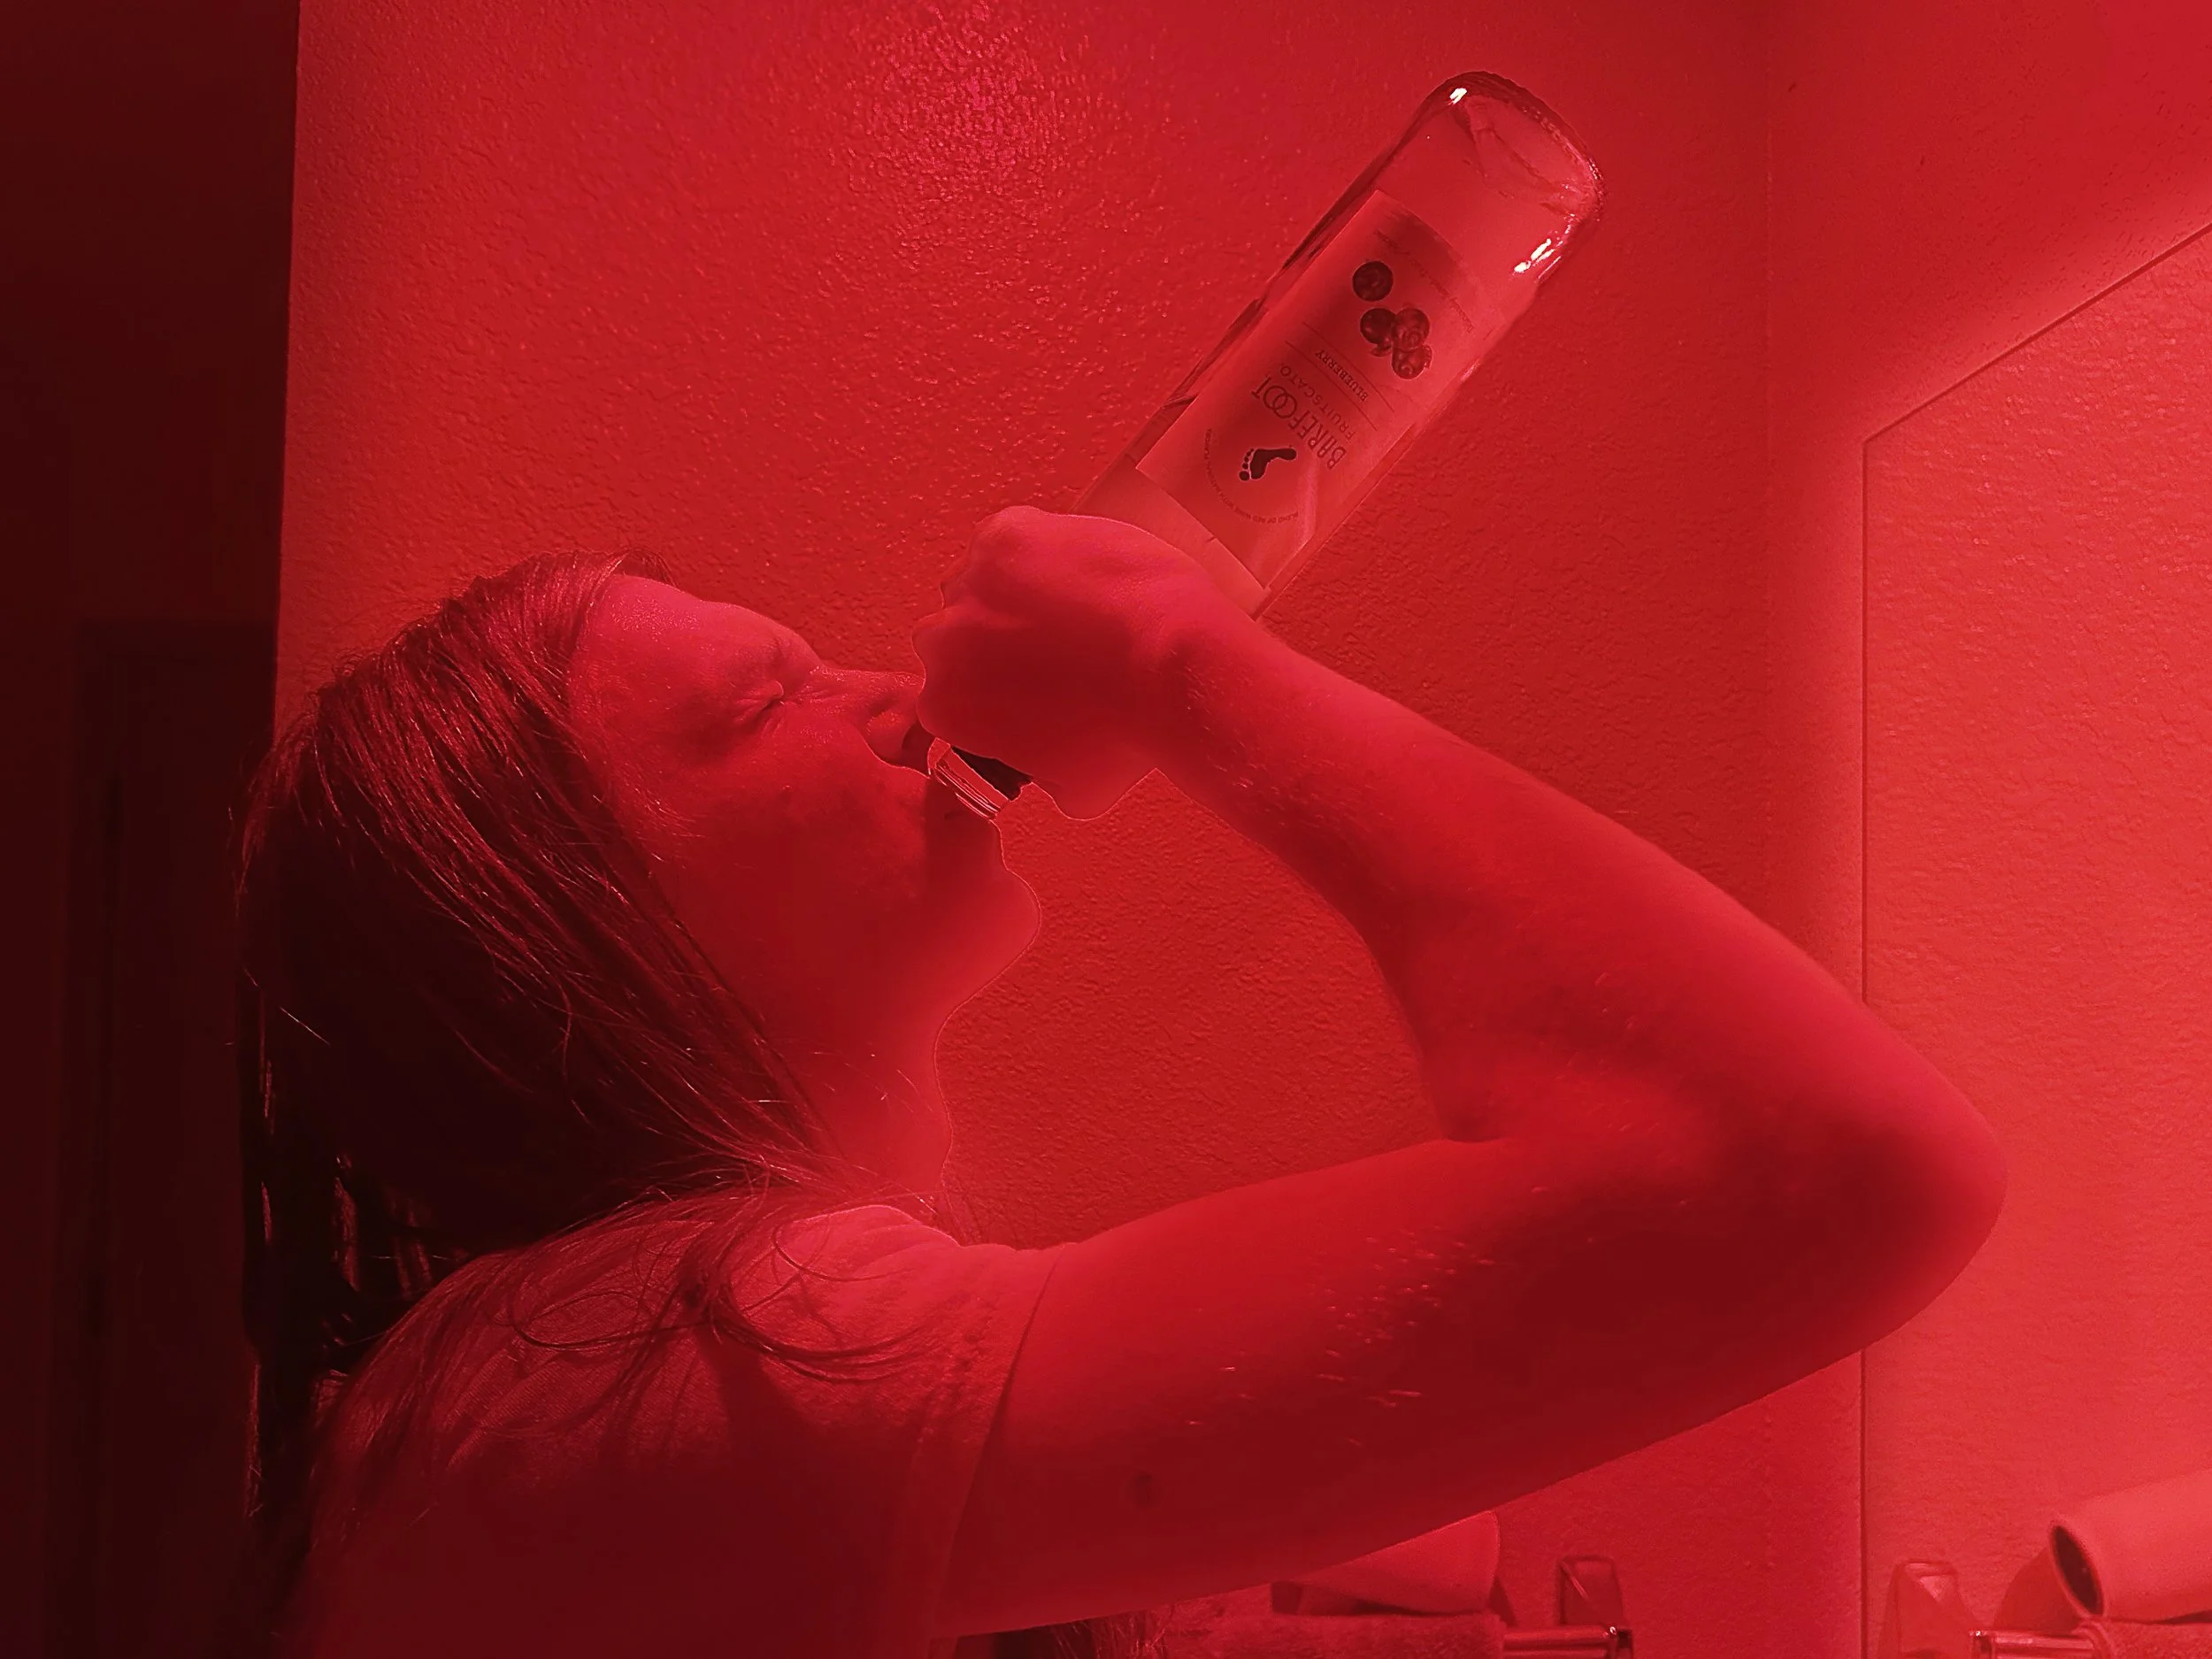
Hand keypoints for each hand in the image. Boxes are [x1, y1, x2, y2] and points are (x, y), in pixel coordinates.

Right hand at [910, 505, 1249, 818]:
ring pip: (980, 582)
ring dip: (1014, 593)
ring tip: (1075, 609)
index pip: (949, 693)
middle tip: (1052, 648)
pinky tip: (1081, 575)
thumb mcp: (1076, 791)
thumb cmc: (1132, 733)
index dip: (988, 691)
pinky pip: (1012, 538)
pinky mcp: (1007, 535)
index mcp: (946, 705)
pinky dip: (1040, 550)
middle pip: (955, 634)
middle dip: (993, 640)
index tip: (1020, 687)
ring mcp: (973, 581)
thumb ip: (1035, 774)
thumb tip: (1042, 766)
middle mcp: (944, 641)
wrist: (1172, 666)